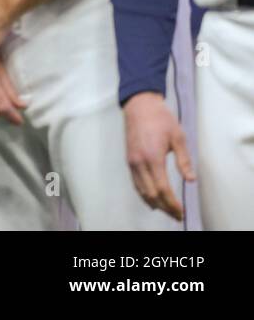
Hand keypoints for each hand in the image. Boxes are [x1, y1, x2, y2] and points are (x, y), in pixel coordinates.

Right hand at [123, 91, 194, 221]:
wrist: (139, 106)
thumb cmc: (160, 119)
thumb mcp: (178, 137)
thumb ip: (184, 160)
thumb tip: (190, 180)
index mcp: (153, 157)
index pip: (162, 188)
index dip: (172, 203)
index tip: (181, 211)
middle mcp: (139, 162)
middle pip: (150, 193)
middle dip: (164, 207)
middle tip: (177, 215)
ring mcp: (132, 161)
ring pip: (141, 190)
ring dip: (154, 203)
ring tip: (167, 210)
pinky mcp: (129, 159)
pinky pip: (135, 182)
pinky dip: (144, 194)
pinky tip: (152, 198)